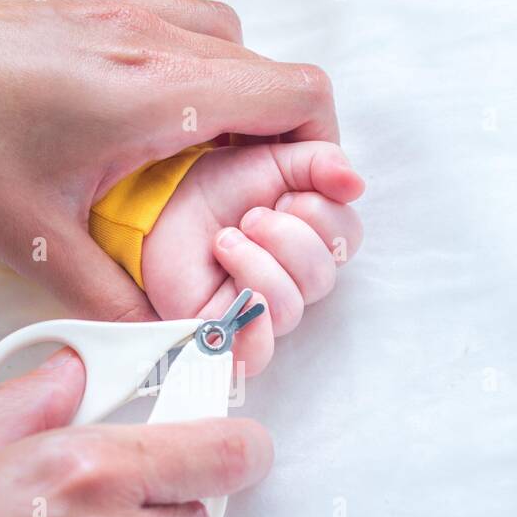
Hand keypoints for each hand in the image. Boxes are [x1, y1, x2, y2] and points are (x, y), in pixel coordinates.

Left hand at [0, 0, 340, 321]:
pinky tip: (132, 85)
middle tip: (238, 185)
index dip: (322, 144)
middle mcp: (143, 35)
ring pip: (214, 30)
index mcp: (153, 95)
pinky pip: (158, 1)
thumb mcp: (30, 243)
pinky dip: (172, 41)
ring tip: (186, 141)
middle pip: (264, 64)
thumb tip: (154, 331)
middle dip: (273, 127)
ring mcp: (105, 1)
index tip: (300, 187)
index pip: (296, 94)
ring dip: (224, 82)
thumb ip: (109, 297)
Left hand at [143, 141, 365, 374]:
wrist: (160, 203)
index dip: (320, 214)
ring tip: (224, 241)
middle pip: (322, 277)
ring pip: (290, 308)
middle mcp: (292, 282)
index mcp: (311, 241)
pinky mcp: (224, 336)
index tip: (282, 195)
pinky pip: (258, 355)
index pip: (347, 241)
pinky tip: (237, 289)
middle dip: (286, 236)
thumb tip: (356, 185)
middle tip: (249, 217)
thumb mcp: (273, 161)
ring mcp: (260, 313)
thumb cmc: (216, 187)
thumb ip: (319, 164)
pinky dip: (254, 325)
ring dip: (257, 265)